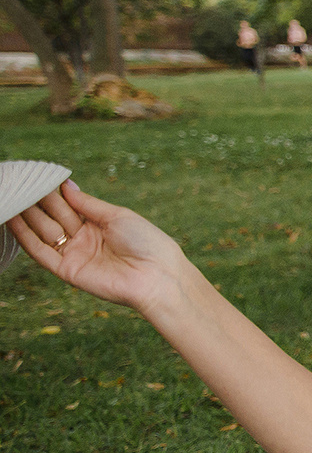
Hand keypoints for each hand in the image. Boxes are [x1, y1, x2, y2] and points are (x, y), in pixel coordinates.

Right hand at [7, 180, 193, 315]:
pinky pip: (40, 252)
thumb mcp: (117, 216)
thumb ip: (87, 204)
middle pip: (54, 216)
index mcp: (98, 225)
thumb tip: (65, 186)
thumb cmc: (146, 243)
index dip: (53, 193)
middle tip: (20, 182)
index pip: (68, 206)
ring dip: (26, 215)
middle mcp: (83, 240)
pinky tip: (11, 218)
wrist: (157, 276)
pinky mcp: (67, 271)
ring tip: (12, 195)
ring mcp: (74, 255)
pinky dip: (24, 236)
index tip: (36, 176)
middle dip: (37, 201)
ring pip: (43, 232)